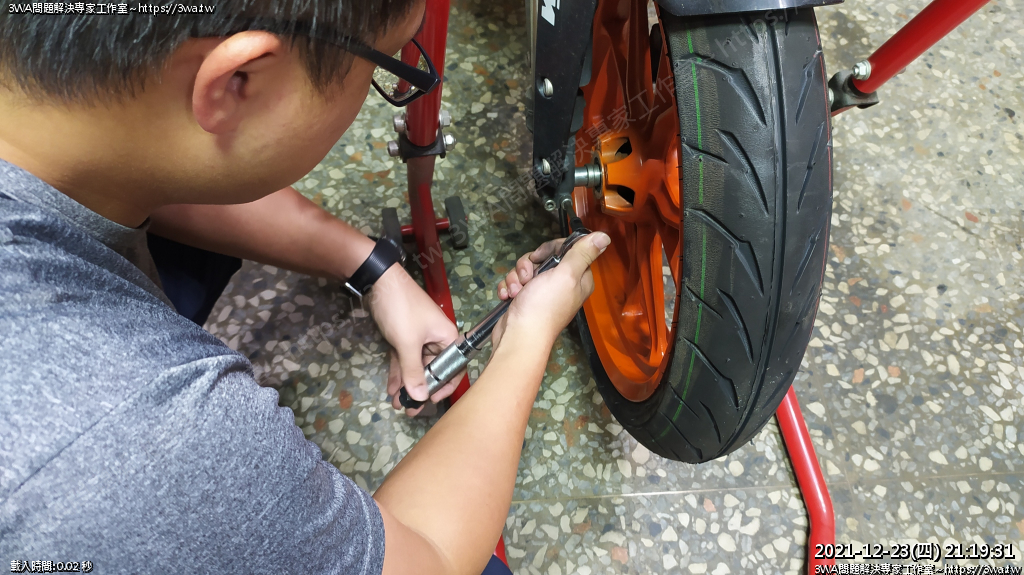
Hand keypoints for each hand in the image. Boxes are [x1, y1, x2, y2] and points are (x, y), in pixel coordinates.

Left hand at [366, 265, 460, 414]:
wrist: (379, 281)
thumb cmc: (402, 310)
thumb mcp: (408, 343)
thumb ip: (414, 371)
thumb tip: (421, 398)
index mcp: (447, 338)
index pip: (454, 367)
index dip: (445, 386)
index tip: (430, 401)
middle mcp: (436, 339)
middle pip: (433, 370)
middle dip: (420, 390)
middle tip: (409, 409)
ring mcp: (419, 338)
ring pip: (416, 366)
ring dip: (407, 384)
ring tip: (397, 404)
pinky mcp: (404, 336)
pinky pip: (404, 359)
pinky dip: (399, 372)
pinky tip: (392, 389)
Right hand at [492, 232, 609, 347]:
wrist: (519, 336)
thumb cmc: (544, 305)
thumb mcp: (566, 275)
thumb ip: (582, 253)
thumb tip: (604, 236)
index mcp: (578, 278)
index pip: (567, 249)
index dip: (551, 249)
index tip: (540, 257)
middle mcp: (563, 284)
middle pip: (544, 258)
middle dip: (529, 265)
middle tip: (528, 278)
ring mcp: (542, 292)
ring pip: (526, 269)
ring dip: (516, 277)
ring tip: (516, 292)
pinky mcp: (525, 299)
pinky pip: (515, 282)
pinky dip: (508, 287)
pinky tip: (507, 296)